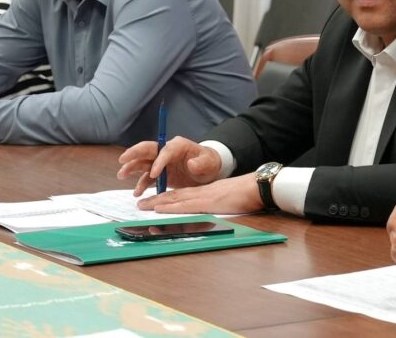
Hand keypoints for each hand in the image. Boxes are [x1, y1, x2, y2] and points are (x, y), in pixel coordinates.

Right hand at [118, 136, 222, 195]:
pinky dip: (141, 184)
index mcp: (177, 145)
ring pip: (143, 163)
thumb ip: (201, 163)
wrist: (208, 170)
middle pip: (147, 150)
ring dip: (132, 168)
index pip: (164, 151)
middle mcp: (166, 151)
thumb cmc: (209, 162)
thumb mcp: (208, 162)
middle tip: (122, 160)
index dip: (158, 162)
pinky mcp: (161, 174)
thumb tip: (191, 165)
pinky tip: (137, 193)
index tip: (154, 174)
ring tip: (121, 175)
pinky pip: (148, 177)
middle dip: (134, 154)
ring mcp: (162, 162)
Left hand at [136, 173, 263, 214]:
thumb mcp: (224, 198)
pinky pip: (185, 205)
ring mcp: (202, 197)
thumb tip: (206, 209)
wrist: (254, 187)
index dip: (165, 198)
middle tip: (140, 204)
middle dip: (155, 200)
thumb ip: (214, 202)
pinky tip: (160, 208)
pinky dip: (170, 207)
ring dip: (158, 203)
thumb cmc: (243, 194)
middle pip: (173, 196)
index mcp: (204, 192)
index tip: (152, 202)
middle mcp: (200, 193)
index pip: (180, 195)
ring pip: (175, 199)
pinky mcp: (207, 203)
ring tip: (143, 206)